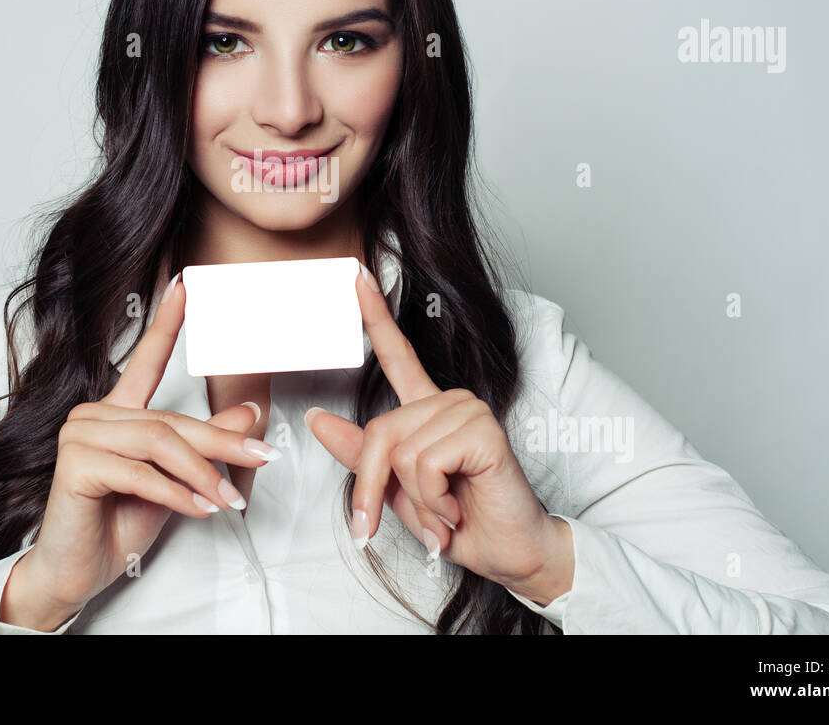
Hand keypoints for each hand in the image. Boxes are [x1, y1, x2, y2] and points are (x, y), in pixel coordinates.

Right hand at [2, 274, 278, 628]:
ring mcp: (80, 434)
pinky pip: (141, 473)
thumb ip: (205, 443)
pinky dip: (177, 494)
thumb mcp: (176, 481)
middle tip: (263, 456)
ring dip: (203, 475)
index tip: (185, 286)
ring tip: (229, 500)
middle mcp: (95, 413)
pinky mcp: (75, 463)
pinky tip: (199, 510)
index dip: (167, 322)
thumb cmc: (119, 523)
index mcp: (116, 410)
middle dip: (222, 441)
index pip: (146, 359)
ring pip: (160, 444)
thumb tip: (249, 410)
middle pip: (171, 420)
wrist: (77, 571)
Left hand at [304, 265, 573, 604]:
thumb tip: (317, 419)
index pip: (398, 354)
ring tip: (443, 514)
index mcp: (428, 409)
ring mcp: (469, 411)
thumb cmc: (462, 522)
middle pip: (379, 431)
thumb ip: (361, 455)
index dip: (374, 315)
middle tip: (389, 523)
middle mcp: (450, 401)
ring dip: (414, 499)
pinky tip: (456, 508)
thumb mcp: (398, 491)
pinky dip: (432, 499)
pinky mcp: (483, 430)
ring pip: (401, 452)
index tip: (355, 275)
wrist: (511, 553)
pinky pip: (425, 463)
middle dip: (375, 488)